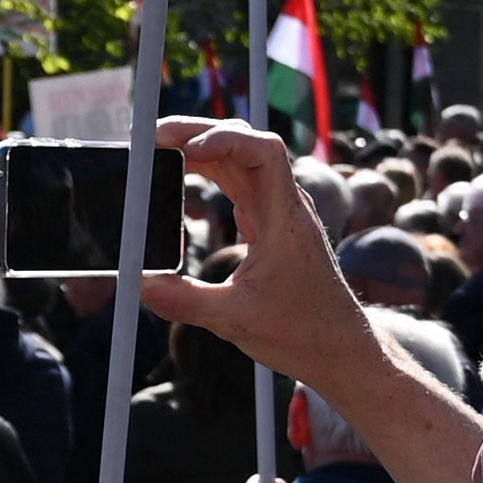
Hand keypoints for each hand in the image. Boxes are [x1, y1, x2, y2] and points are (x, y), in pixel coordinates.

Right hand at [144, 119, 482, 482]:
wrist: (341, 349)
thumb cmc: (303, 333)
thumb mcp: (236, 322)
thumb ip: (186, 302)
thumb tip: (141, 284)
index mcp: (286, 220)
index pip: (265, 153)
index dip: (224, 139)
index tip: (186, 150)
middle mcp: (286, 207)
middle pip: (245, 145)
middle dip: (199, 132)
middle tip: (152, 138)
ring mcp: (280, 213)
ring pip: (241, 160)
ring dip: (202, 148)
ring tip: (158, 151)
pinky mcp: (272, 225)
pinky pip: (240, 182)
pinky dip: (210, 172)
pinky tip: (182, 179)